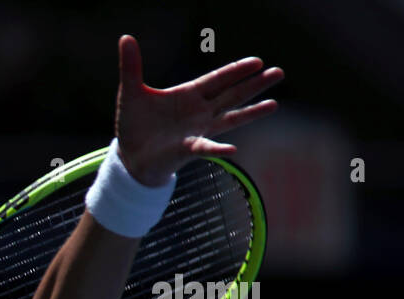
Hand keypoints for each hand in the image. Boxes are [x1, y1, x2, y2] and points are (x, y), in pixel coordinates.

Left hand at [112, 35, 282, 185]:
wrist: (129, 156)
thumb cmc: (134, 124)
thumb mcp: (131, 92)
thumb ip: (131, 66)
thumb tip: (125, 38)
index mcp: (189, 95)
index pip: (217, 79)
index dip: (236, 70)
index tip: (258, 61)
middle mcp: (199, 112)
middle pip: (232, 95)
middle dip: (254, 84)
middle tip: (278, 72)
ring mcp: (197, 131)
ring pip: (229, 119)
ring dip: (251, 112)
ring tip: (274, 105)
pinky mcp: (188, 149)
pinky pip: (206, 148)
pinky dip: (218, 148)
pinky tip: (233, 148)